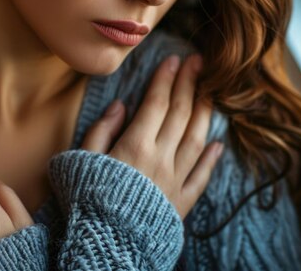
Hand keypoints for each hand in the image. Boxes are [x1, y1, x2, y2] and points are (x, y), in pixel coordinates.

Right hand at [81, 54, 222, 218]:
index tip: (173, 60)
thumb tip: (121, 105)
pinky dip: (212, 158)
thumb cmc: (87, 198)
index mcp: (135, 145)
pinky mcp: (181, 201)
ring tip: (211, 90)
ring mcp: (175, 179)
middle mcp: (160, 158)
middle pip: (179, 114)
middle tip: (198, 62)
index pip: (156, 103)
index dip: (165, 80)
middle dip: (189, 84)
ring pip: (196, 139)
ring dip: (204, 112)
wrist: (106, 241)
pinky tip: (218, 142)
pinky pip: (202, 176)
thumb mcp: (82, 158)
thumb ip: (101, 130)